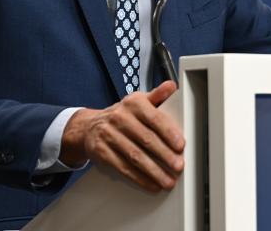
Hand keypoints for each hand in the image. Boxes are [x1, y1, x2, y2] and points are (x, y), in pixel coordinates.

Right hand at [60, 81, 184, 191]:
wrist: (89, 126)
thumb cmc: (122, 114)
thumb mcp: (138, 101)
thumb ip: (157, 96)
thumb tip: (172, 86)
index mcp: (133, 103)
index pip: (154, 118)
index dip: (168, 133)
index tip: (180, 145)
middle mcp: (120, 117)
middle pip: (146, 139)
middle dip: (164, 155)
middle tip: (178, 166)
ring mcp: (109, 135)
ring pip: (135, 156)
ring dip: (154, 171)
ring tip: (168, 180)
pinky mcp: (101, 152)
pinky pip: (123, 167)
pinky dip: (139, 178)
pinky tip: (151, 184)